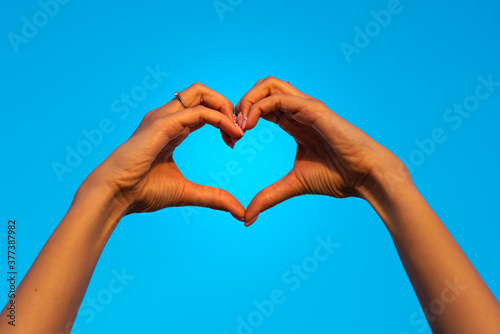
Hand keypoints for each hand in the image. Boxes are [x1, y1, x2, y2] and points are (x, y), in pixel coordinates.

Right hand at [87, 83, 245, 218]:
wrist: (115, 196)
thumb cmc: (142, 192)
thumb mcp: (187, 192)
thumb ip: (214, 198)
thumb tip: (240, 212)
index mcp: (171, 129)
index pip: (202, 109)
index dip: (223, 119)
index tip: (236, 140)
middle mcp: (167, 118)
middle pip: (202, 92)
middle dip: (226, 106)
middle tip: (240, 131)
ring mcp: (162, 118)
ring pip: (199, 92)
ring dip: (224, 107)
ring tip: (238, 130)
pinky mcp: (162, 125)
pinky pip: (197, 112)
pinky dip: (219, 118)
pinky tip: (232, 134)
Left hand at [235, 77, 406, 225]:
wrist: (367, 178)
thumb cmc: (339, 177)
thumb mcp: (293, 185)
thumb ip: (269, 196)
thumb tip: (246, 218)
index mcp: (294, 122)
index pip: (261, 106)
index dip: (241, 118)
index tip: (230, 142)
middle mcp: (299, 110)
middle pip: (262, 88)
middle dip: (240, 104)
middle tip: (231, 131)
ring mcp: (307, 107)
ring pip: (269, 84)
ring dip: (247, 101)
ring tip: (239, 127)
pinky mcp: (314, 110)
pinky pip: (280, 98)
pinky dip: (259, 107)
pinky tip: (250, 126)